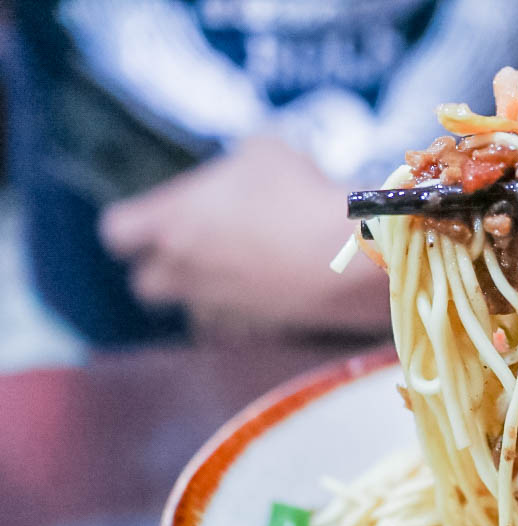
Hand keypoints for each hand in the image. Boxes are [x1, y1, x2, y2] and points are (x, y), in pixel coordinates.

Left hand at [100, 136, 389, 337]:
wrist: (349, 253)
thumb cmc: (302, 193)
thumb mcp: (265, 151)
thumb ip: (234, 167)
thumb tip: (239, 176)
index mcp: (172, 221)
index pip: (116, 232)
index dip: (134, 225)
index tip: (160, 217)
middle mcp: (183, 270)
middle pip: (145, 283)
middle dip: (165, 268)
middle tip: (198, 247)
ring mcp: (216, 306)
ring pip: (192, 310)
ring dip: (207, 292)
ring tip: (245, 268)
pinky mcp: (252, 331)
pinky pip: (233, 328)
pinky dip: (244, 314)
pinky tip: (272, 291)